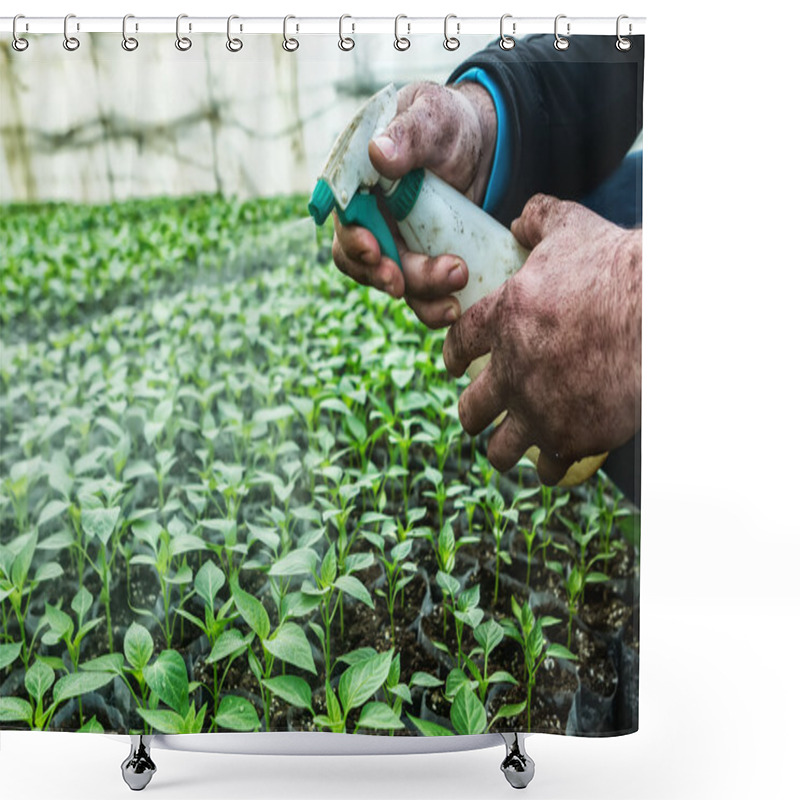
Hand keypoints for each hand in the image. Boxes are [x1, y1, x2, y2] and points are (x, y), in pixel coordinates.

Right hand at [332, 81, 496, 328]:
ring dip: (418, 293)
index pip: (344, 217)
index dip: (353, 239)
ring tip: (453, 290)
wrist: (483, 146)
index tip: (374, 252)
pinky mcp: (419, 262)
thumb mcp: (431, 116)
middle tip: (406, 283)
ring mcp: (394, 243)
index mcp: (357, 180)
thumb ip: (408, 133)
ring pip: (393, 280)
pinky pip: (419, 293)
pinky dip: (433, 305)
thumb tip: (378, 153)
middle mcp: (369, 216)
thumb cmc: (447, 124)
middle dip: (386, 274)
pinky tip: (455, 308)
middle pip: (365, 259)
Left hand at [442, 194, 641, 484]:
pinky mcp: (570, 437)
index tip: (453, 365)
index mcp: (502, 320)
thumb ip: (539, 220)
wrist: (659, 313)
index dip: (452, 356)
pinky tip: (552, 470)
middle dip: (472, 413)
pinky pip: (549, 467)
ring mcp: (537, 409)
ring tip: (505, 452)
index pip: (459, 343)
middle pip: (472, 407)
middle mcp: (510, 371)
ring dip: (501, 451)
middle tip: (477, 415)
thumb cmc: (616, 267)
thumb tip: (520, 219)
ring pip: (501, 448)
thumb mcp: (572, 228)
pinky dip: (549, 471)